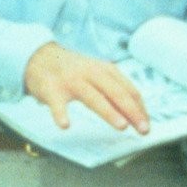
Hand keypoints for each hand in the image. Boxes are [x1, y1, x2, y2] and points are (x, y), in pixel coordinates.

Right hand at [23, 42, 149, 132]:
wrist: (39, 57)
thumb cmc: (72, 71)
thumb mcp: (96, 74)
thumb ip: (113, 90)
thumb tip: (135, 114)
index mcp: (105, 70)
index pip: (129, 90)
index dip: (140, 108)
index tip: (147, 125)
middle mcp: (91, 73)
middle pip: (116, 92)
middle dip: (132, 111)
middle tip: (143, 129)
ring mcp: (71, 81)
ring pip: (93, 97)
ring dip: (109, 111)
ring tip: (121, 126)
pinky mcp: (51, 89)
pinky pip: (57, 103)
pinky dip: (60, 114)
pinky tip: (65, 125)